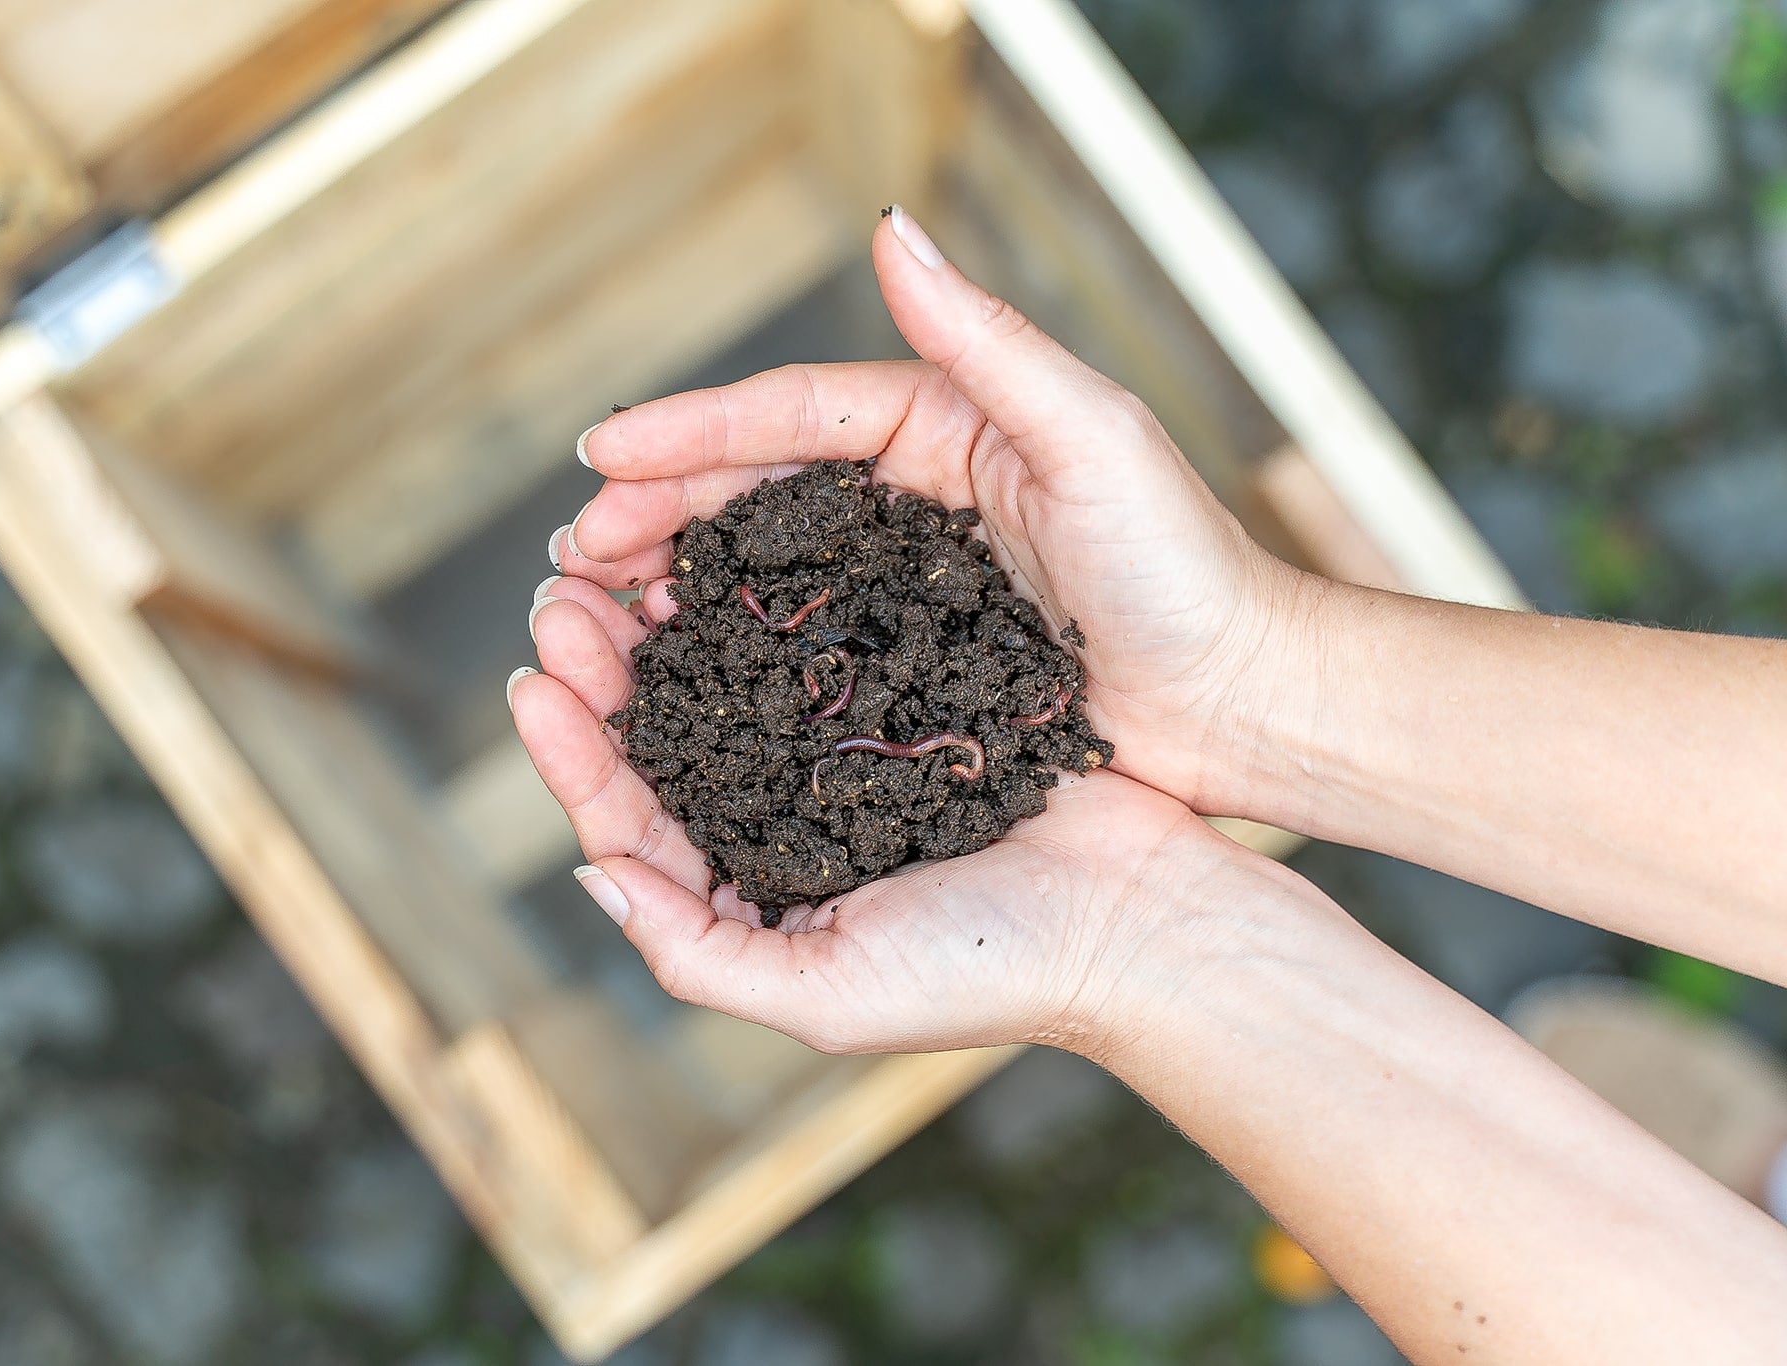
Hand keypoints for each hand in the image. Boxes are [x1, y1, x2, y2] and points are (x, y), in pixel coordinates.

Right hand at [508, 205, 1303, 1053]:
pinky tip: (678, 666)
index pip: (794, 417)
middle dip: (656, 508)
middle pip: (758, 490)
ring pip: (766, 567)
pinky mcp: (915, 661)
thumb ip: (986, 338)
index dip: (691, 432)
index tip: (599, 453)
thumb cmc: (1186, 568)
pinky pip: (803, 641)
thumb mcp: (1091, 436)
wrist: (1246, 702)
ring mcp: (910, 581)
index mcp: (946, 427)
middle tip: (573, 552)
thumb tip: (892, 232)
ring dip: (677, 579)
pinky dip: (734, 647)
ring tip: (599, 607)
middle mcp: (917, 494)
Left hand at [510, 577, 1237, 1053]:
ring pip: (725, 679)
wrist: (1142, 920)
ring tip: (616, 563)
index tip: (532, 682)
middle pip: (665, 737)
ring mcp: (843, 757)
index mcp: (753, 897)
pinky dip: (759, 604)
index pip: (631, 820)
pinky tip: (725, 557)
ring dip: (664, 624)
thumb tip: (591, 877)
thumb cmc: (990, 974)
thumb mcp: (826, 997)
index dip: (573, 754)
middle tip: (559, 594)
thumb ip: (698, 953)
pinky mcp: (905, 700)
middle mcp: (786, 823)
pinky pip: (810, 645)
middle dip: (601, 668)